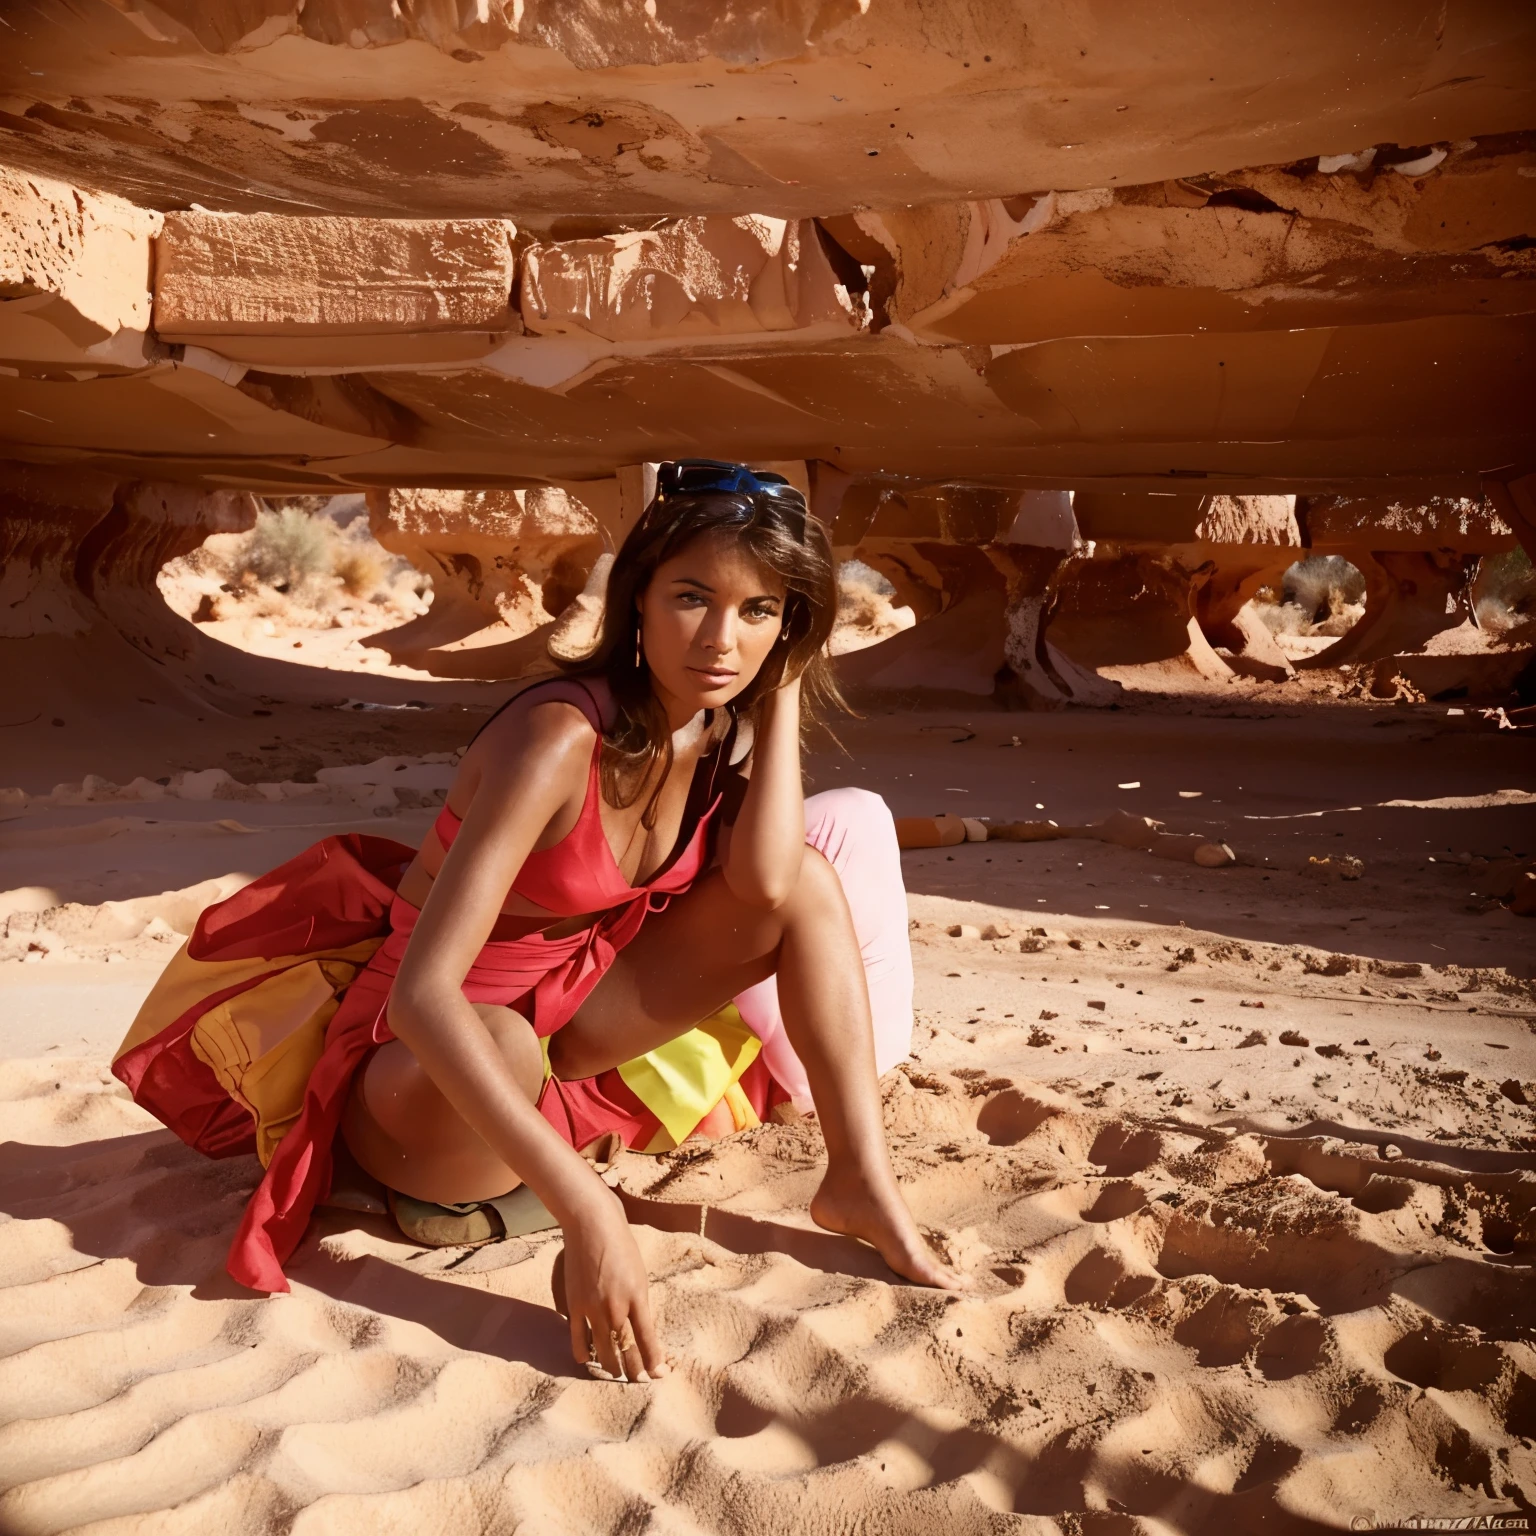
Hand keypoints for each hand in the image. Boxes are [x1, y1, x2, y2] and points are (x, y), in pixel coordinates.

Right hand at [553, 1188, 668, 1381]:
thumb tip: (640, 1328)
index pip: (647, 1340)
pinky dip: (583, 1353)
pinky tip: (587, 1361)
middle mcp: (616, 1307)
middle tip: (638, 1382)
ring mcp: (593, 1308)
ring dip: (610, 1366)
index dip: (653, 1361)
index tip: (658, 1375)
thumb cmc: (621, 1245)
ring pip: (602, 1350)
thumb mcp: (639, 1274)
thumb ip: (638, 1303)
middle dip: (634, 1369)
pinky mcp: (574, 1304)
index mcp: (637, 1298)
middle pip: (626, 1350)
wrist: (592, 1224)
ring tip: (615, 1374)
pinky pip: (578, 1338)